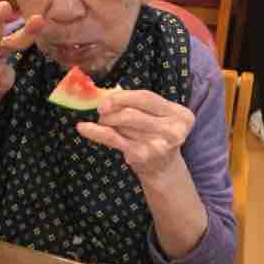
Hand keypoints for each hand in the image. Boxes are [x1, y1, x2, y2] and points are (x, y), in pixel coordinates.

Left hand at [76, 90, 194, 180]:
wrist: (162, 169)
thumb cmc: (155, 136)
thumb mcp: (156, 117)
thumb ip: (138, 104)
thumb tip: (105, 94)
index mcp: (180, 114)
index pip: (146, 97)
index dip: (122, 97)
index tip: (105, 100)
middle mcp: (173, 130)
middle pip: (132, 112)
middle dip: (112, 110)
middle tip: (101, 113)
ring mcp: (158, 144)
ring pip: (122, 124)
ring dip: (107, 122)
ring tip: (105, 124)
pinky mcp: (142, 155)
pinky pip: (113, 138)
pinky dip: (95, 132)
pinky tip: (83, 128)